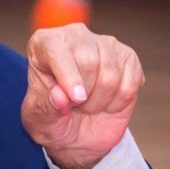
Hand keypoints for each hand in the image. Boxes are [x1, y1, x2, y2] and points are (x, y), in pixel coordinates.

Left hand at [20, 23, 144, 168]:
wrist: (76, 132)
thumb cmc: (52, 118)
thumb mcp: (39, 118)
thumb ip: (46, 106)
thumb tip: (60, 97)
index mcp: (45, 43)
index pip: (56, 50)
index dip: (68, 75)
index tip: (76, 98)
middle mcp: (75, 36)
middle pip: (88, 61)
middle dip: (84, 95)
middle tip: (76, 107)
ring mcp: (105, 44)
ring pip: (111, 75)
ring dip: (100, 101)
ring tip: (88, 104)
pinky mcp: (128, 57)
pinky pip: (130, 83)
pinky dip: (119, 102)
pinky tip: (107, 102)